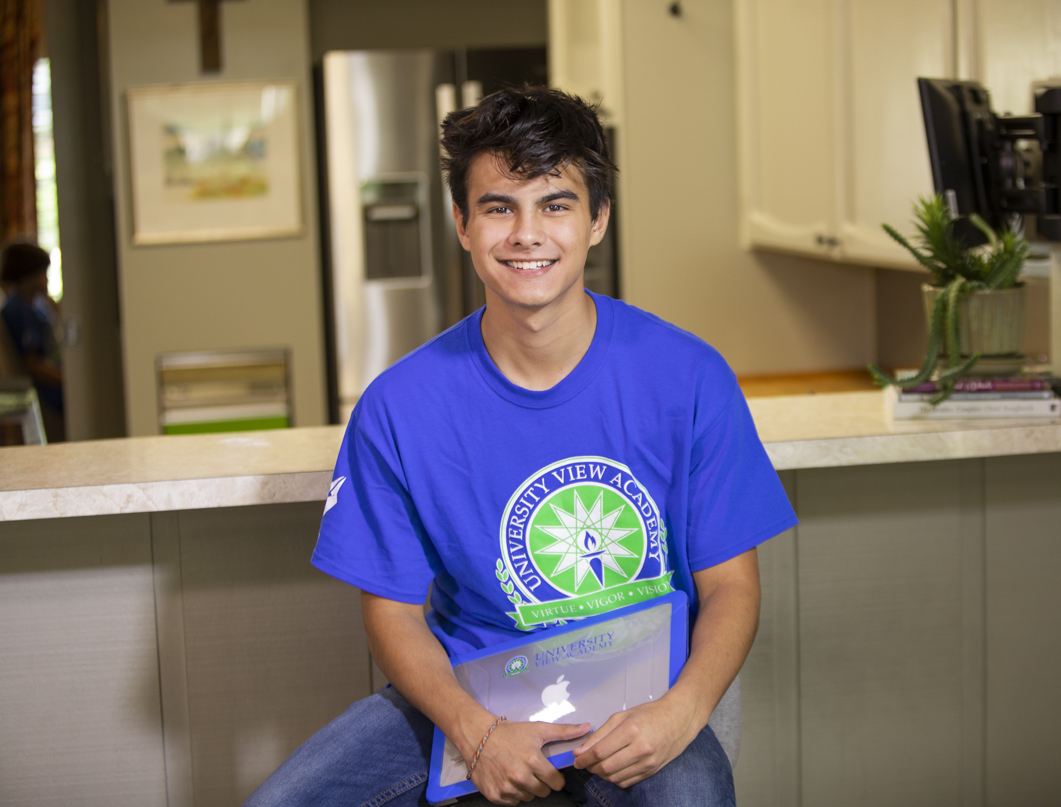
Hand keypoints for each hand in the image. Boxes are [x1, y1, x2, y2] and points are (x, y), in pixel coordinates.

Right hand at [469, 720, 589, 804]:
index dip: (555, 777)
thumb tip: (587, 728)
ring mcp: (507, 787)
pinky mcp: (495, 795)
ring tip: (518, 772)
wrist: (478, 736)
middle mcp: (520, 777)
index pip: (556, 783)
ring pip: (528, 798)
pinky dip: (512, 793)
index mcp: (533, 761)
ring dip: (526, 788)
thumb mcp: (537, 729)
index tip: (549, 772)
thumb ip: (564, 731)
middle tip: (532, 770)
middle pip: (543, 792)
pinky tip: (508, 779)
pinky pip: (512, 802)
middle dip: (541, 783)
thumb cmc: (509, 733)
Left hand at [571, 698, 698, 788]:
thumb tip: (581, 750)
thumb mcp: (622, 716)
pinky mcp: (651, 771)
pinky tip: (612, 769)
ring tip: (597, 765)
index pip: (600, 751)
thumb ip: (600, 733)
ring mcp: (647, 762)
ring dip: (601, 774)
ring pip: (615, 777)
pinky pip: (626, 782)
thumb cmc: (650, 714)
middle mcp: (640, 749)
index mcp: (631, 730)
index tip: (576, 759)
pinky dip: (614, 778)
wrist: (679, 720)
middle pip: (605, 767)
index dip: (584, 758)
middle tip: (584, 762)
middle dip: (590, 767)